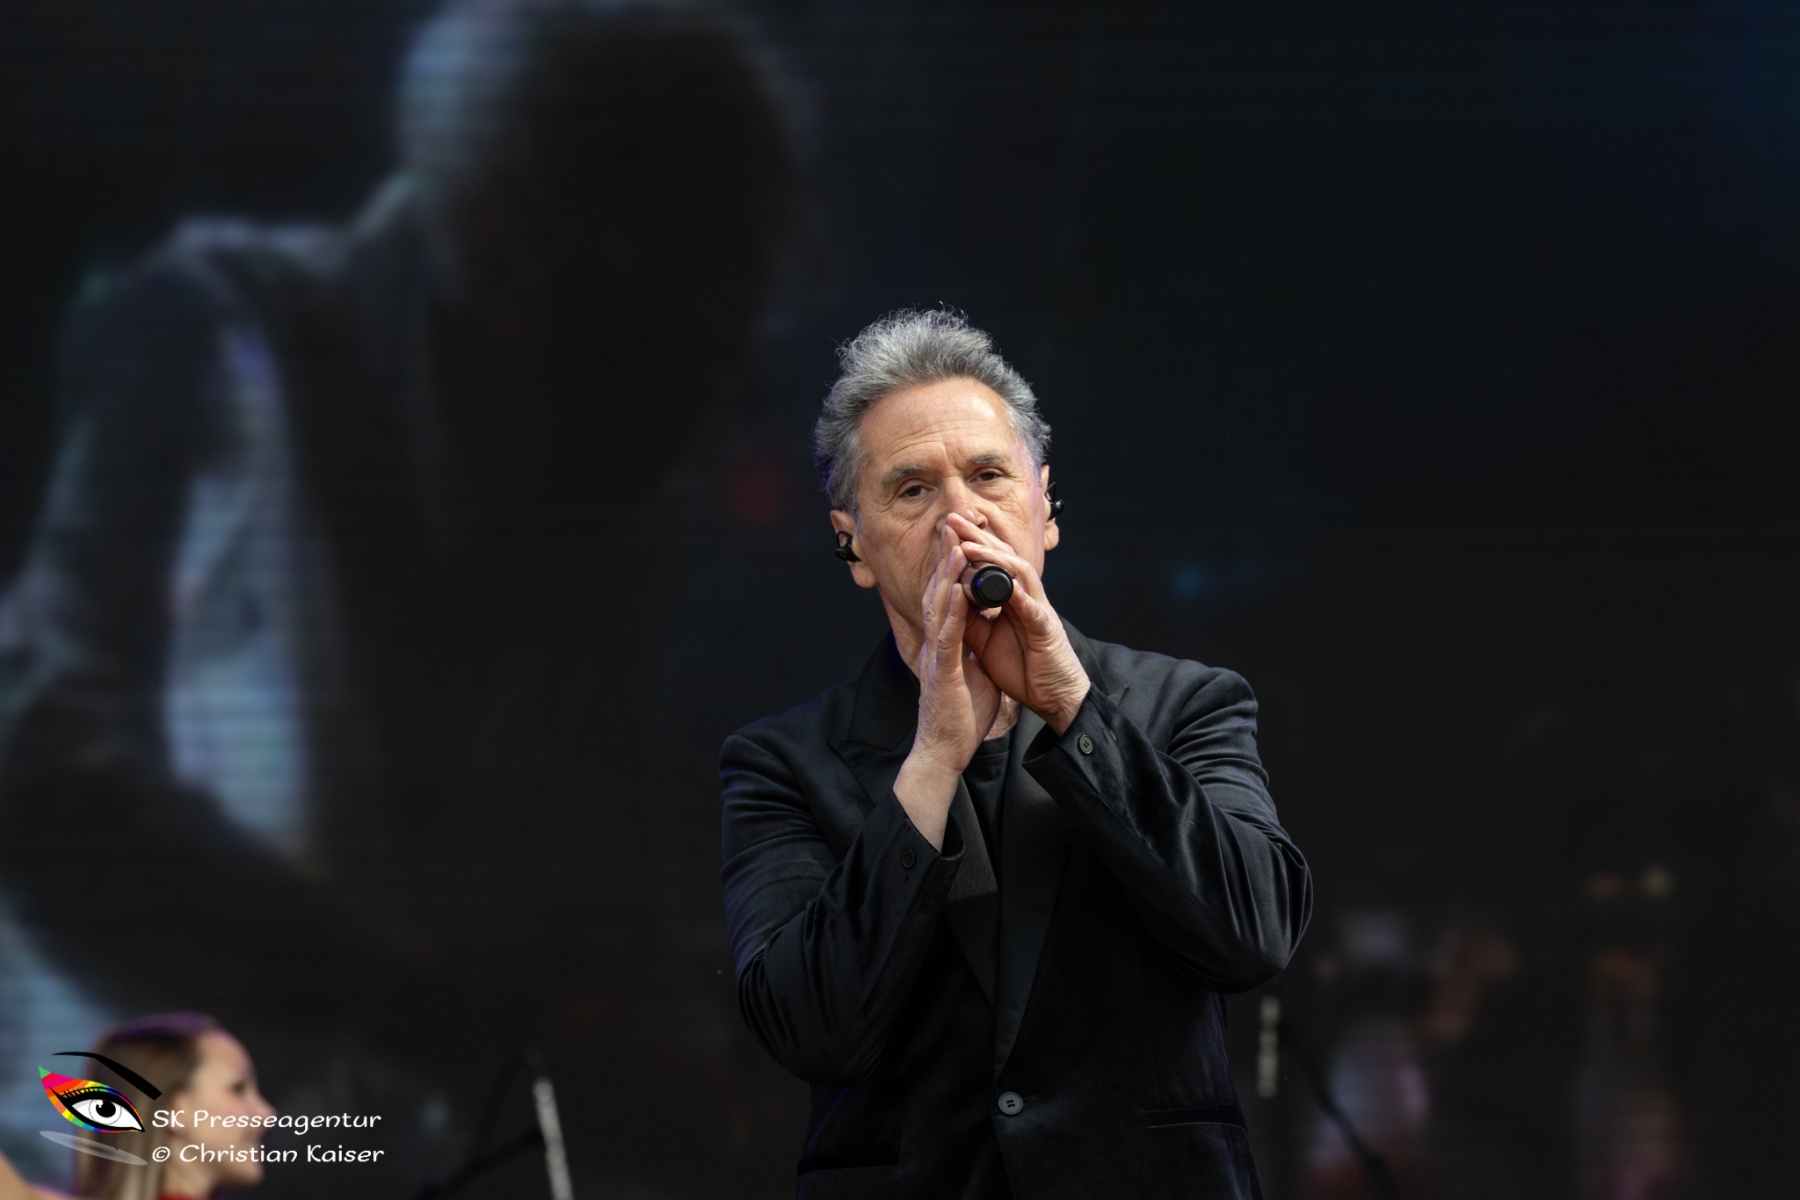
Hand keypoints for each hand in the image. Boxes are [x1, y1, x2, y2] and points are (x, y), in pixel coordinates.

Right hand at [893, 523, 1002, 847]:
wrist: (945, 751)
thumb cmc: (959, 717)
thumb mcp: (971, 674)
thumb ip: (973, 650)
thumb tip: (982, 635)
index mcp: (944, 643)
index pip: (946, 596)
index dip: (951, 567)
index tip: (959, 539)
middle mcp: (936, 643)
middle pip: (937, 591)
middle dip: (945, 557)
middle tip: (951, 525)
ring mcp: (936, 655)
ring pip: (939, 606)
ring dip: (947, 574)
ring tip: (957, 545)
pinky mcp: (943, 672)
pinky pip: (947, 636)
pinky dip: (952, 610)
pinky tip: (958, 590)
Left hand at [947, 512, 1090, 734]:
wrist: (1054, 697)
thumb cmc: (1025, 668)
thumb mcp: (988, 639)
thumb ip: (972, 617)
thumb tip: (951, 598)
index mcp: (1012, 599)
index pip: (991, 562)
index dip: (971, 542)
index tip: (947, 526)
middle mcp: (1027, 598)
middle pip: (1005, 558)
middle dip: (979, 536)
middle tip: (954, 517)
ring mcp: (1039, 612)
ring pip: (1021, 575)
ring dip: (996, 559)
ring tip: (970, 546)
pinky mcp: (1046, 632)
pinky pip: (1034, 610)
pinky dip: (1020, 596)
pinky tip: (1005, 586)